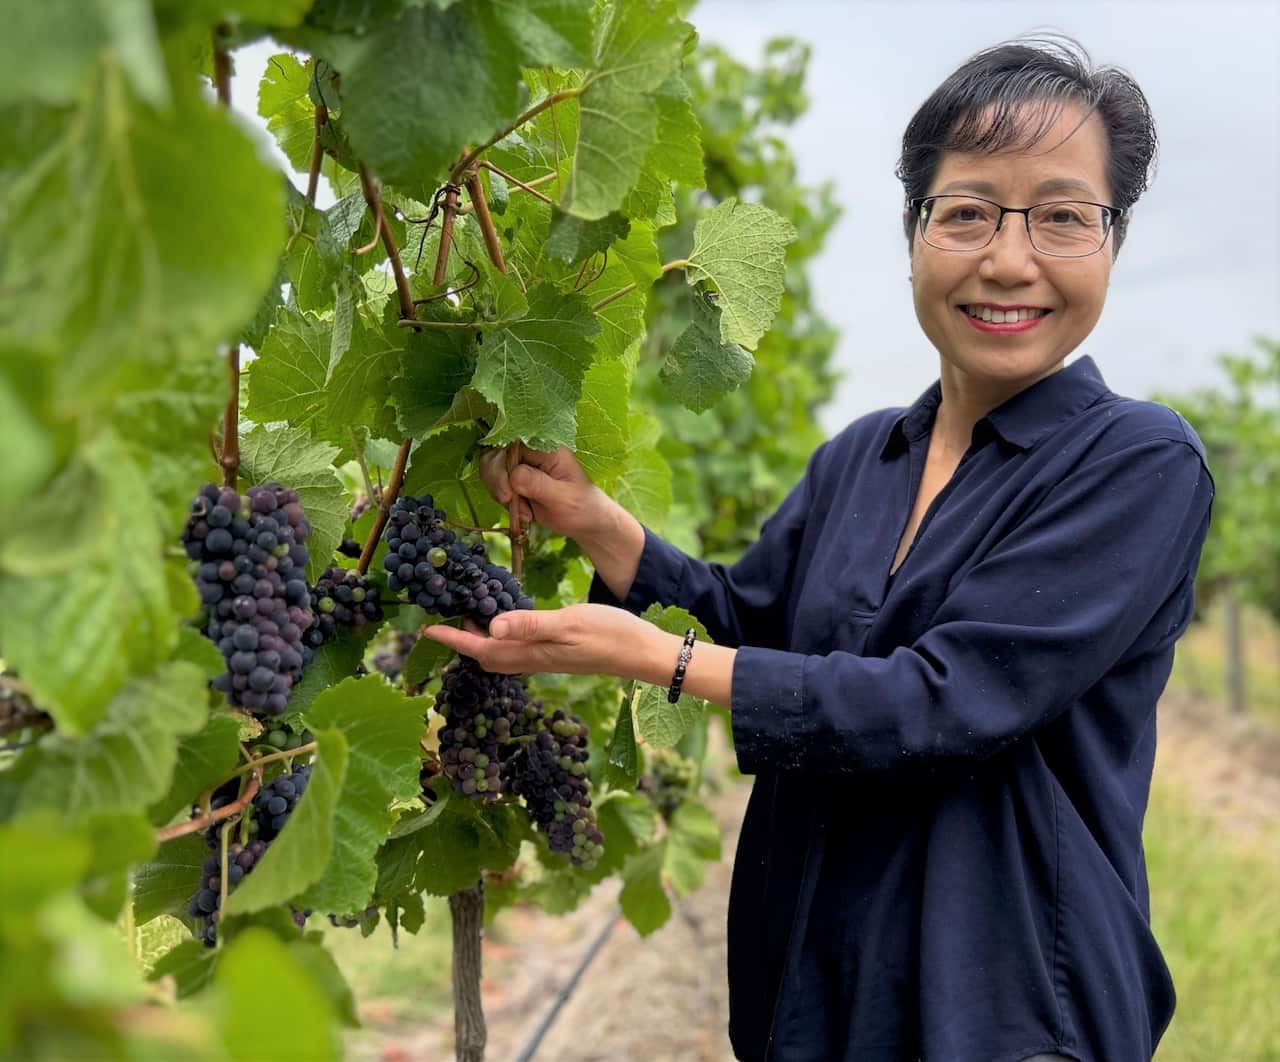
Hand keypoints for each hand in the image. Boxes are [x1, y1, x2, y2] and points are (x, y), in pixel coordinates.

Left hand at [419, 604, 668, 683]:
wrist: (642, 651)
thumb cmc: (609, 634)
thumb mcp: (569, 624)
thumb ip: (530, 625)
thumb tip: (491, 628)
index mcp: (531, 654)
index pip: (481, 650)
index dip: (453, 640)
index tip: (426, 630)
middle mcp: (534, 660)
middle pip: (486, 657)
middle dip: (462, 642)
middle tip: (445, 619)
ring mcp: (546, 659)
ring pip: (502, 655)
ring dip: (482, 640)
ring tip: (470, 615)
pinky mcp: (557, 653)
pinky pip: (519, 649)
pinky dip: (503, 637)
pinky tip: (508, 620)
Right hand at [479, 443, 613, 540]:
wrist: (586, 521)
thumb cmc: (581, 506)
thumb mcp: (563, 496)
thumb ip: (538, 484)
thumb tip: (514, 475)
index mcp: (545, 447)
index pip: (510, 447)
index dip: (502, 469)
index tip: (508, 495)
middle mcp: (531, 451)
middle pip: (495, 456)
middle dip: (498, 484)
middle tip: (513, 505)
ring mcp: (522, 465)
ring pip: (491, 470)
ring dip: (501, 494)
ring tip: (525, 513)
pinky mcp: (516, 479)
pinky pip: (496, 484)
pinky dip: (504, 501)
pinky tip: (524, 514)